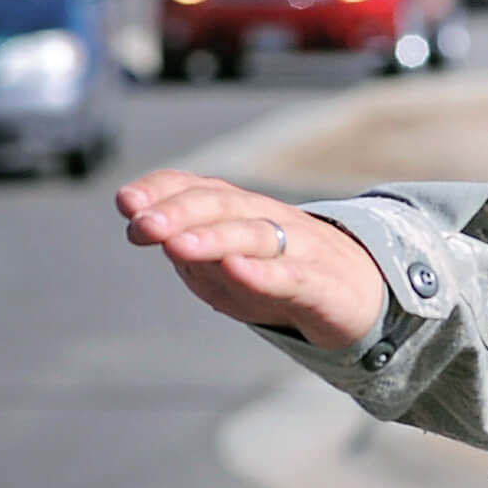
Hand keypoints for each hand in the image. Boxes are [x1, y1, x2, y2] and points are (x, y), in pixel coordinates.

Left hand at [116, 169, 390, 351]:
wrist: (362, 299)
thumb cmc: (283, 281)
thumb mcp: (229, 277)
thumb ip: (195, 261)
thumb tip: (163, 243)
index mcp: (241, 212)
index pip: (199, 188)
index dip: (162, 190)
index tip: (126, 202)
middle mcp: (268, 219)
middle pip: (221, 204)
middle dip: (177, 212)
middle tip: (140, 226)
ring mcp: (299, 248)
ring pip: (253, 234)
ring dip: (211, 238)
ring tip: (175, 246)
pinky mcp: (323, 284)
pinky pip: (292, 274)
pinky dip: (263, 272)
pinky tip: (236, 270)